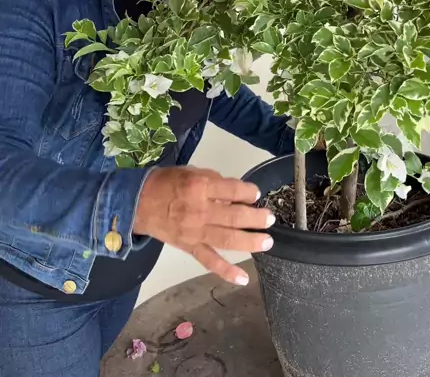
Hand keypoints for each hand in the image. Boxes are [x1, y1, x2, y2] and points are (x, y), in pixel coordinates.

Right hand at [134, 166, 274, 285]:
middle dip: (256, 218)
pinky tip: (243, 278)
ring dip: (251, 241)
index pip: (233, 190)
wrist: (138, 203)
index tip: (255, 194)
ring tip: (267, 241)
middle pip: (235, 216)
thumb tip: (235, 193)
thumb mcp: (191, 172)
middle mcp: (200, 210)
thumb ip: (214, 181)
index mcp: (200, 187)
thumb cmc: (166, 183)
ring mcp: (196, 232)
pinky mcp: (190, 247)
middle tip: (270, 218)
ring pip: (228, 239)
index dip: (248, 192)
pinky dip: (227, 272)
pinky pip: (210, 261)